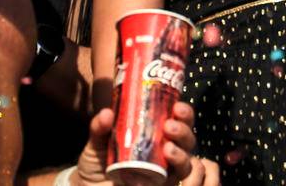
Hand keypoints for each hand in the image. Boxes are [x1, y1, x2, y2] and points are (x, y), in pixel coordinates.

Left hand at [73, 101, 219, 184]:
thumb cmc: (98, 163)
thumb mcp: (97, 143)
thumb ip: (100, 128)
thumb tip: (107, 113)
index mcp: (157, 135)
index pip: (179, 121)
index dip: (184, 113)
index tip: (177, 107)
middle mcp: (166, 152)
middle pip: (188, 140)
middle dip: (184, 130)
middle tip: (169, 125)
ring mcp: (165, 172)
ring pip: (188, 162)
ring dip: (182, 154)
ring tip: (168, 148)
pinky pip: (177, 181)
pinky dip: (175, 175)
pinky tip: (164, 173)